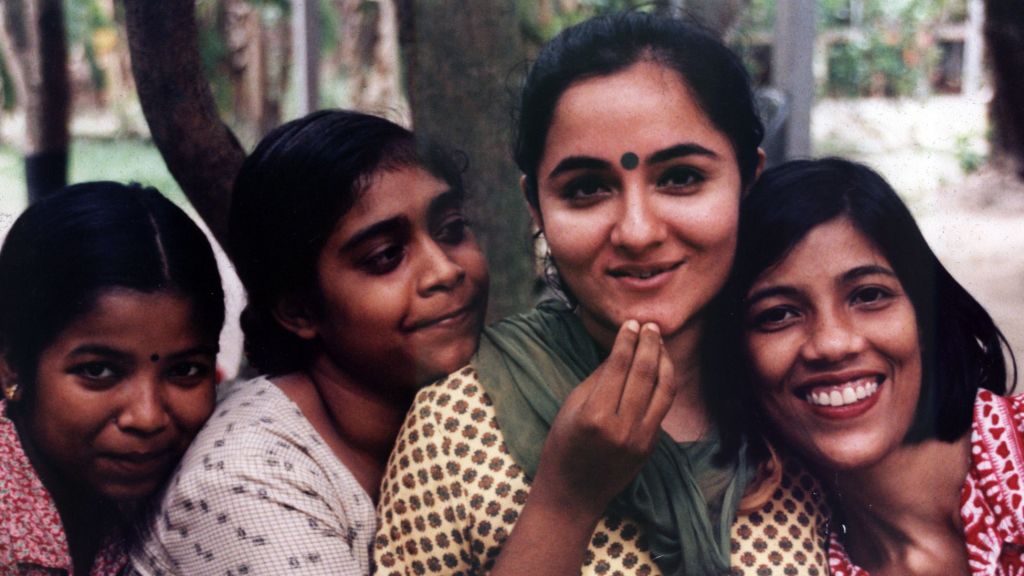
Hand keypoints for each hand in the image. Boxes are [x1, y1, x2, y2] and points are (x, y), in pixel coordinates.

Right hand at [530, 320, 676, 516]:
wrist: (573, 493)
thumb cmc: (563, 446)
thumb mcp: (571, 407)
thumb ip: (598, 379)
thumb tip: (621, 351)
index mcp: (596, 415)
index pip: (619, 367)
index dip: (627, 341)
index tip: (631, 323)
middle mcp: (623, 427)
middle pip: (645, 374)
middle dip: (650, 344)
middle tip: (651, 325)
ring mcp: (642, 439)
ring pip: (664, 389)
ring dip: (665, 361)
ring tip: (660, 342)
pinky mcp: (651, 446)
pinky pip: (663, 406)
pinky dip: (664, 382)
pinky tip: (661, 367)